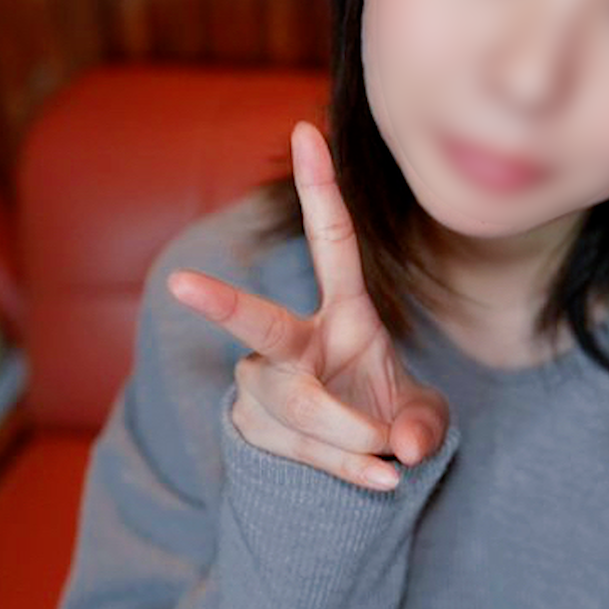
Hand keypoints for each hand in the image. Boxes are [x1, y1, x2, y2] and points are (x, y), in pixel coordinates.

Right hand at [166, 120, 450, 491]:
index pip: (332, 244)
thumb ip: (425, 426)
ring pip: (299, 406)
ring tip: (387, 456)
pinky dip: (350, 468)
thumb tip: (404, 447)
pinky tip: (382, 479)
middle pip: (261, 324)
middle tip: (183, 284)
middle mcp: (295, 341)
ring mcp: (266, 384)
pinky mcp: (256, 428)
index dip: (318, 189)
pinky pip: (306, 450)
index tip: (305, 129)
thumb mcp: (425, 418)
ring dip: (350, 434)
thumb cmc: (392, 419)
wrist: (356, 465)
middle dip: (224, 303)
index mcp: (344, 313)